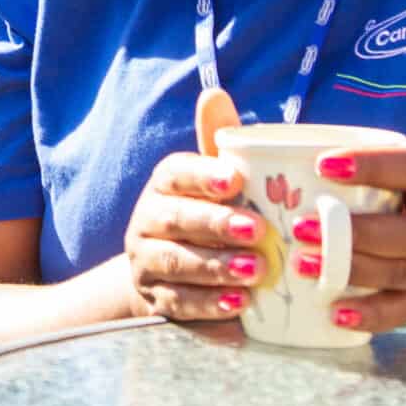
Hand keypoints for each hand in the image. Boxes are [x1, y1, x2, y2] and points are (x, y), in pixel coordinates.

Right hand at [121, 88, 272, 321]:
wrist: (169, 276)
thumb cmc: (207, 215)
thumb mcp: (214, 180)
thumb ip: (220, 144)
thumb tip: (214, 92)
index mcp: (164, 185)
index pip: (175, 173)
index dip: (201, 175)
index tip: (234, 178)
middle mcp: (148, 221)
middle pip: (175, 220)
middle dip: (215, 225)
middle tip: (258, 231)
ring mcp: (147, 263)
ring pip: (175, 265)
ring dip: (215, 270)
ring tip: (255, 274)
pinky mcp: (157, 302)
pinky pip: (179, 307)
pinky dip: (209, 311)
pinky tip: (240, 313)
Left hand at [306, 141, 405, 332]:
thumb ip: (386, 166)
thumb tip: (303, 156)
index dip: (371, 166)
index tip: (325, 164)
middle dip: (354, 233)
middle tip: (303, 227)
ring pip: (400, 273)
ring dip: (350, 272)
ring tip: (304, 265)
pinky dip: (372, 316)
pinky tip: (336, 313)